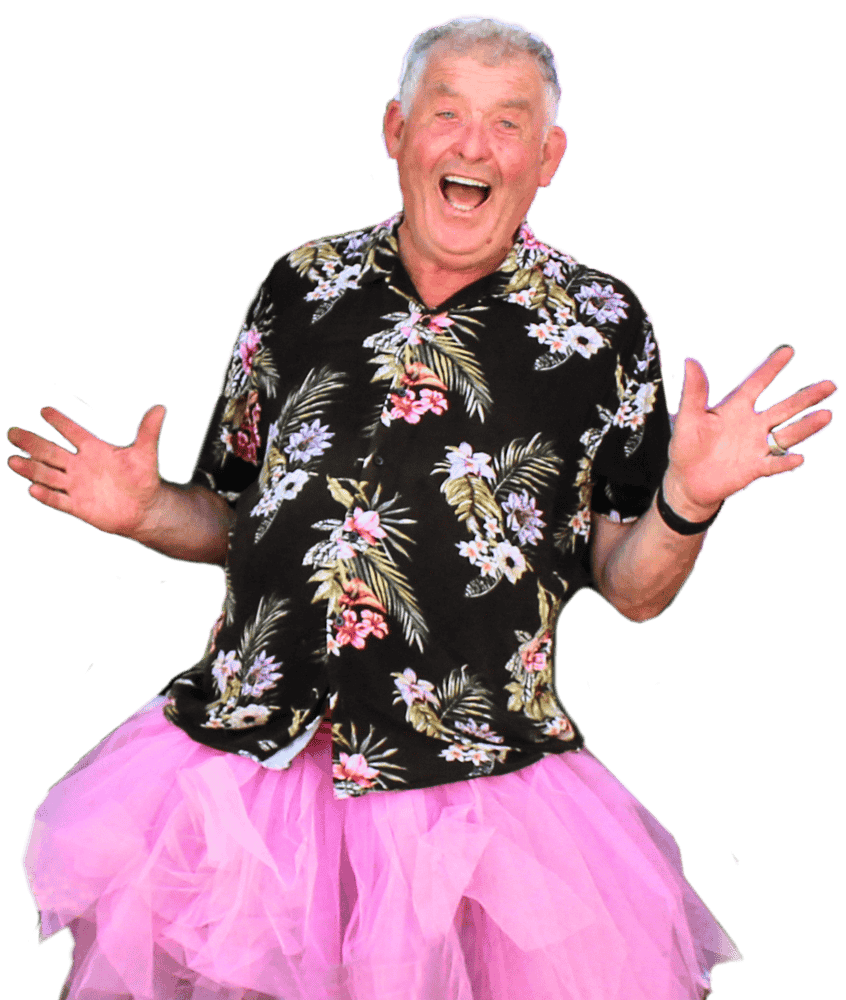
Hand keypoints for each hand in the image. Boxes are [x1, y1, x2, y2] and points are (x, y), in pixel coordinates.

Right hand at [7, 404, 167, 537]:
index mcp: (94, 449)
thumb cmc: (143, 480)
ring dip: (31, 469)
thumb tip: (161, 408)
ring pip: (48, 475)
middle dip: (32, 443)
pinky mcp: (78, 506)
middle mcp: (80, 465)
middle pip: (50, 452)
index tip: (45, 410)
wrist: (143, 510)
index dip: (60, 422)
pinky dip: (47, 496)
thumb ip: (148, 432)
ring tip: (12, 461)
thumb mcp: (145, 455)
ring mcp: (76, 485)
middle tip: (12, 432)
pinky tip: (33, 489)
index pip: (73, 432)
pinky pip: (58, 500)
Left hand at [664, 346, 836, 517]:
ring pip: (786, 434)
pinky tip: (798, 458)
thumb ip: (693, 392)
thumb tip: (690, 360)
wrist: (687, 481)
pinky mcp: (753, 469)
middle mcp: (751, 425)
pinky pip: (773, 464)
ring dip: (805, 426)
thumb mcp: (687, 418)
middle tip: (830, 385)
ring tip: (826, 415)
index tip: (787, 350)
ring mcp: (755, 447)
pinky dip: (784, 462)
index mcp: (735, 408)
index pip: (756, 383)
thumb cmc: (686, 446)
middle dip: (806, 397)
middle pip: (783, 408)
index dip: (770, 368)